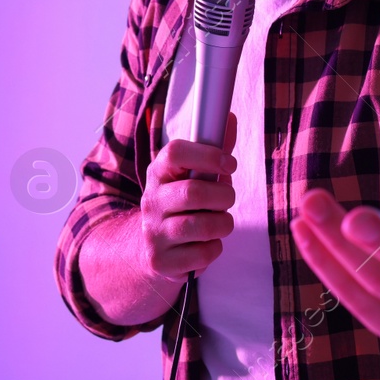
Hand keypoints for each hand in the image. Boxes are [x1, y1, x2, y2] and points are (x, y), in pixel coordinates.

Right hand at [138, 113, 238, 283]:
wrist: (150, 248)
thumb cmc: (181, 205)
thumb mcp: (192, 176)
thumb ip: (213, 150)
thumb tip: (228, 117)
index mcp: (158, 173)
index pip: (174, 152)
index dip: (208, 155)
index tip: (229, 163)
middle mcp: (151, 201)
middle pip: (193, 192)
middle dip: (223, 195)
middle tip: (227, 198)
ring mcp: (153, 233)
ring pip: (200, 225)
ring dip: (222, 223)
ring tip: (220, 221)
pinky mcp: (161, 261)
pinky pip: (202, 254)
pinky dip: (214, 248)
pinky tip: (206, 243)